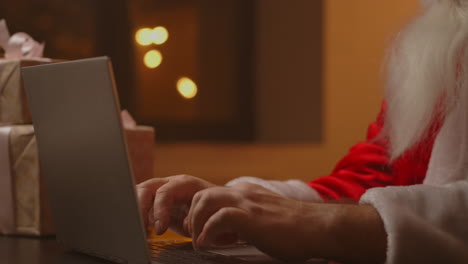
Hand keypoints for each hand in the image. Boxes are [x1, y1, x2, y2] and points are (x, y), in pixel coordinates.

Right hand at [136, 175, 215, 235]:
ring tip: (136, 230)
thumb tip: (187, 225)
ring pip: (139, 194)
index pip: (165, 192)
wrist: (216, 207)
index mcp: (184, 184)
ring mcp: (160, 191)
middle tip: (141, 228)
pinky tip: (137, 230)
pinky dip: (135, 216)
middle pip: (146, 188)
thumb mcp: (210, 211)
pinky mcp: (153, 202)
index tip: (159, 230)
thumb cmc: (215, 209)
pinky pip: (138, 204)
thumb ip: (199, 217)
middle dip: (139, 207)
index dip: (159, 210)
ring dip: (134, 210)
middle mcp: (169, 184)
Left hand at [186, 182, 314, 260]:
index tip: (200, 232)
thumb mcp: (263, 220)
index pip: (211, 194)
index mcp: (245, 194)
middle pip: (201, 194)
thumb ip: (245, 222)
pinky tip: (209, 245)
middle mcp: (242, 194)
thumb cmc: (295, 230)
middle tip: (195, 236)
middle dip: (192, 216)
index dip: (199, 212)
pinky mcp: (251, 216)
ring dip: (197, 222)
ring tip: (200, 241)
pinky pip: (219, 218)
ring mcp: (246, 203)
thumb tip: (227, 235)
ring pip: (205, 200)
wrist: (318, 227)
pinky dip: (208, 232)